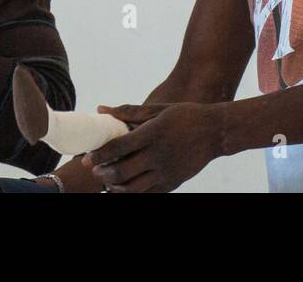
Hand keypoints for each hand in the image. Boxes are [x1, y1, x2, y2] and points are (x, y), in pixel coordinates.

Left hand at [83, 102, 221, 192]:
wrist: (216, 132)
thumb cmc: (185, 116)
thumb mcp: (159, 109)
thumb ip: (129, 111)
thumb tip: (101, 109)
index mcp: (153, 133)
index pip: (119, 147)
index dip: (98, 155)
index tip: (86, 158)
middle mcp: (159, 154)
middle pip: (121, 172)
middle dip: (103, 173)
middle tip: (95, 170)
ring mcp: (166, 171)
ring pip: (132, 188)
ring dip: (115, 187)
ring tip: (109, 181)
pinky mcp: (173, 182)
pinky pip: (147, 193)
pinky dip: (132, 193)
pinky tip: (125, 186)